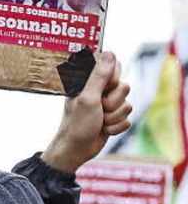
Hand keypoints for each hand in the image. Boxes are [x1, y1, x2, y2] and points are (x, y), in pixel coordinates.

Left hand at [41, 50, 131, 173]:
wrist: (76, 150)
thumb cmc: (77, 124)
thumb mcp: (88, 97)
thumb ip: (99, 75)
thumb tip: (110, 53)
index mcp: (90, 80)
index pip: (114, 66)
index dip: (113, 79)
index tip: (104, 89)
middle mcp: (100, 90)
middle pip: (124, 85)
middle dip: (114, 102)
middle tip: (100, 108)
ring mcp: (108, 104)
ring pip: (127, 104)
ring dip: (114, 117)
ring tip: (99, 122)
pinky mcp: (114, 118)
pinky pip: (128, 119)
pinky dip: (116, 127)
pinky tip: (104, 130)